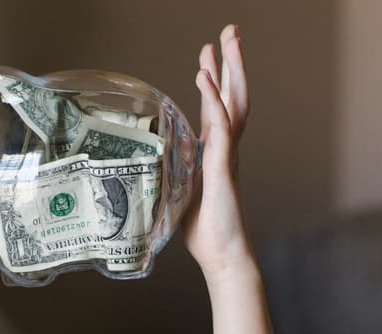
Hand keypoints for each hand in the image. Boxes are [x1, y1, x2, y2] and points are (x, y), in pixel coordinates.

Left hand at [183, 25, 252, 276]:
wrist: (221, 254)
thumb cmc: (202, 229)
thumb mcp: (179, 192)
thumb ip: (171, 172)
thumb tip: (147, 165)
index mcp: (215, 153)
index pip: (216, 108)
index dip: (213, 82)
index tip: (207, 58)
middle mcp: (225, 148)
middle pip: (233, 96)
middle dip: (231, 62)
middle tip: (229, 31)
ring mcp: (226, 155)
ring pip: (233, 103)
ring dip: (230, 70)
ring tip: (226, 40)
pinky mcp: (222, 167)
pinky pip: (221, 127)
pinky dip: (214, 100)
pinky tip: (206, 77)